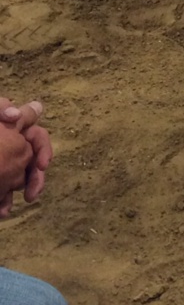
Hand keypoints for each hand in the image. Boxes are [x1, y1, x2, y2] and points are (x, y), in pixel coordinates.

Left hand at [0, 99, 52, 216]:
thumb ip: (1, 109)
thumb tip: (22, 110)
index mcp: (9, 129)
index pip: (34, 133)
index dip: (42, 147)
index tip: (43, 164)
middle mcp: (7, 146)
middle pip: (30, 158)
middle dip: (35, 176)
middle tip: (33, 194)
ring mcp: (0, 165)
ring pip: (18, 178)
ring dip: (19, 192)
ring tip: (7, 208)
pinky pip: (3, 192)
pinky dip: (4, 201)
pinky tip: (1, 211)